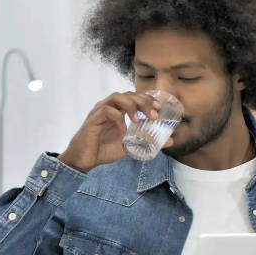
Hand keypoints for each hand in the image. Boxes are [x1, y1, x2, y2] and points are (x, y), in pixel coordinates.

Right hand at [58, 92, 174, 172]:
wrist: (85, 160)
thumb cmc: (105, 149)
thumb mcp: (131, 146)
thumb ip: (149, 141)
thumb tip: (171, 141)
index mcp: (118, 110)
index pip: (134, 97)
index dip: (147, 99)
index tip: (160, 108)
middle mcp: (108, 107)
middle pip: (127, 94)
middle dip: (143, 101)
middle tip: (154, 114)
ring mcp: (99, 111)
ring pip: (116, 97)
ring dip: (131, 106)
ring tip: (139, 119)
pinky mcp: (92, 120)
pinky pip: (106, 111)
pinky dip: (117, 118)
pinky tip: (123, 129)